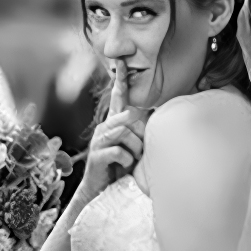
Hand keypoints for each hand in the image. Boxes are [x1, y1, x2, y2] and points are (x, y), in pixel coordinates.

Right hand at [79, 60, 147, 202]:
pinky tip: (123, 166)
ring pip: (124, 132)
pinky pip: (119, 151)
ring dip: (134, 148)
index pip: (118, 97)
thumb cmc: (120, 167)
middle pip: (128, 116)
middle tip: (139, 150)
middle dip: (140, 133)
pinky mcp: (97, 155)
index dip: (120, 79)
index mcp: (113, 123)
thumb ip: (139, 131)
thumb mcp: (133, 146)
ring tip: (132, 159)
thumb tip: (153, 116)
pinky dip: (126, 159)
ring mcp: (99, 141)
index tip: (122, 61)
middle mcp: (104, 128)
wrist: (100, 189)